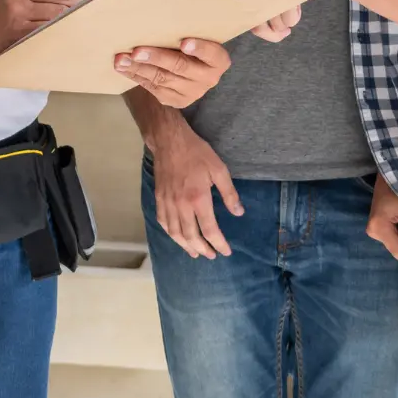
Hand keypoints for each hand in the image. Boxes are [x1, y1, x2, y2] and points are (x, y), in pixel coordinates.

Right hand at [0, 0, 93, 56]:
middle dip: (81, 0)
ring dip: (75, 16)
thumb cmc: (1, 8)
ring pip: (58, 10)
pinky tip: (71, 31)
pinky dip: (63, 29)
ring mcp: (17, 9)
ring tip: (85, 20)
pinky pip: (49, 27)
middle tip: (92, 7)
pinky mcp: (18, 29)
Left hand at [115, 38, 230, 107]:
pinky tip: (123, 67)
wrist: (193, 73)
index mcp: (218, 60)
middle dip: (157, 58)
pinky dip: (136, 76)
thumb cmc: (192, 45)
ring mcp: (191, 92)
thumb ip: (185, 31)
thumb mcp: (198, 37)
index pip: (212, 53)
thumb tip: (156, 11)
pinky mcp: (175, 100)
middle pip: (181, 67)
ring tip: (121, 59)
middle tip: (137, 51)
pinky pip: (152, 87)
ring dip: (138, 68)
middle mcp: (208, 79)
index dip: (199, 48)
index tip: (184, 42)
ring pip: (162, 79)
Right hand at [149, 123, 243, 258]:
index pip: (209, 230)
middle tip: (212, 255)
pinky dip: (170, 234)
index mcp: (198, 199)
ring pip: (175, 233)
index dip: (218, 243)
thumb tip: (238, 213)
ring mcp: (167, 203)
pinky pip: (163, 222)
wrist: (169, 141)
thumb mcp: (219, 169)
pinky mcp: (159, 199)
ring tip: (195, 253)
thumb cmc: (197, 153)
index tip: (226, 251)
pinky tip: (177, 237)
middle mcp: (181, 205)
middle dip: (203, 249)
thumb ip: (229, 193)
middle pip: (191, 236)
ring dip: (186, 246)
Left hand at [237, 0, 343, 39]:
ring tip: (292, 8)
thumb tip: (256, 30)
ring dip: (286, 23)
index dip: (256, 27)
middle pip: (257, 26)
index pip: (240, 15)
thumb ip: (257, 3)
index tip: (267, 29)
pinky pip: (288, 21)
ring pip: (275, 25)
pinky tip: (297, 6)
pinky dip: (295, 18)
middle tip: (282, 32)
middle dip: (272, 33)